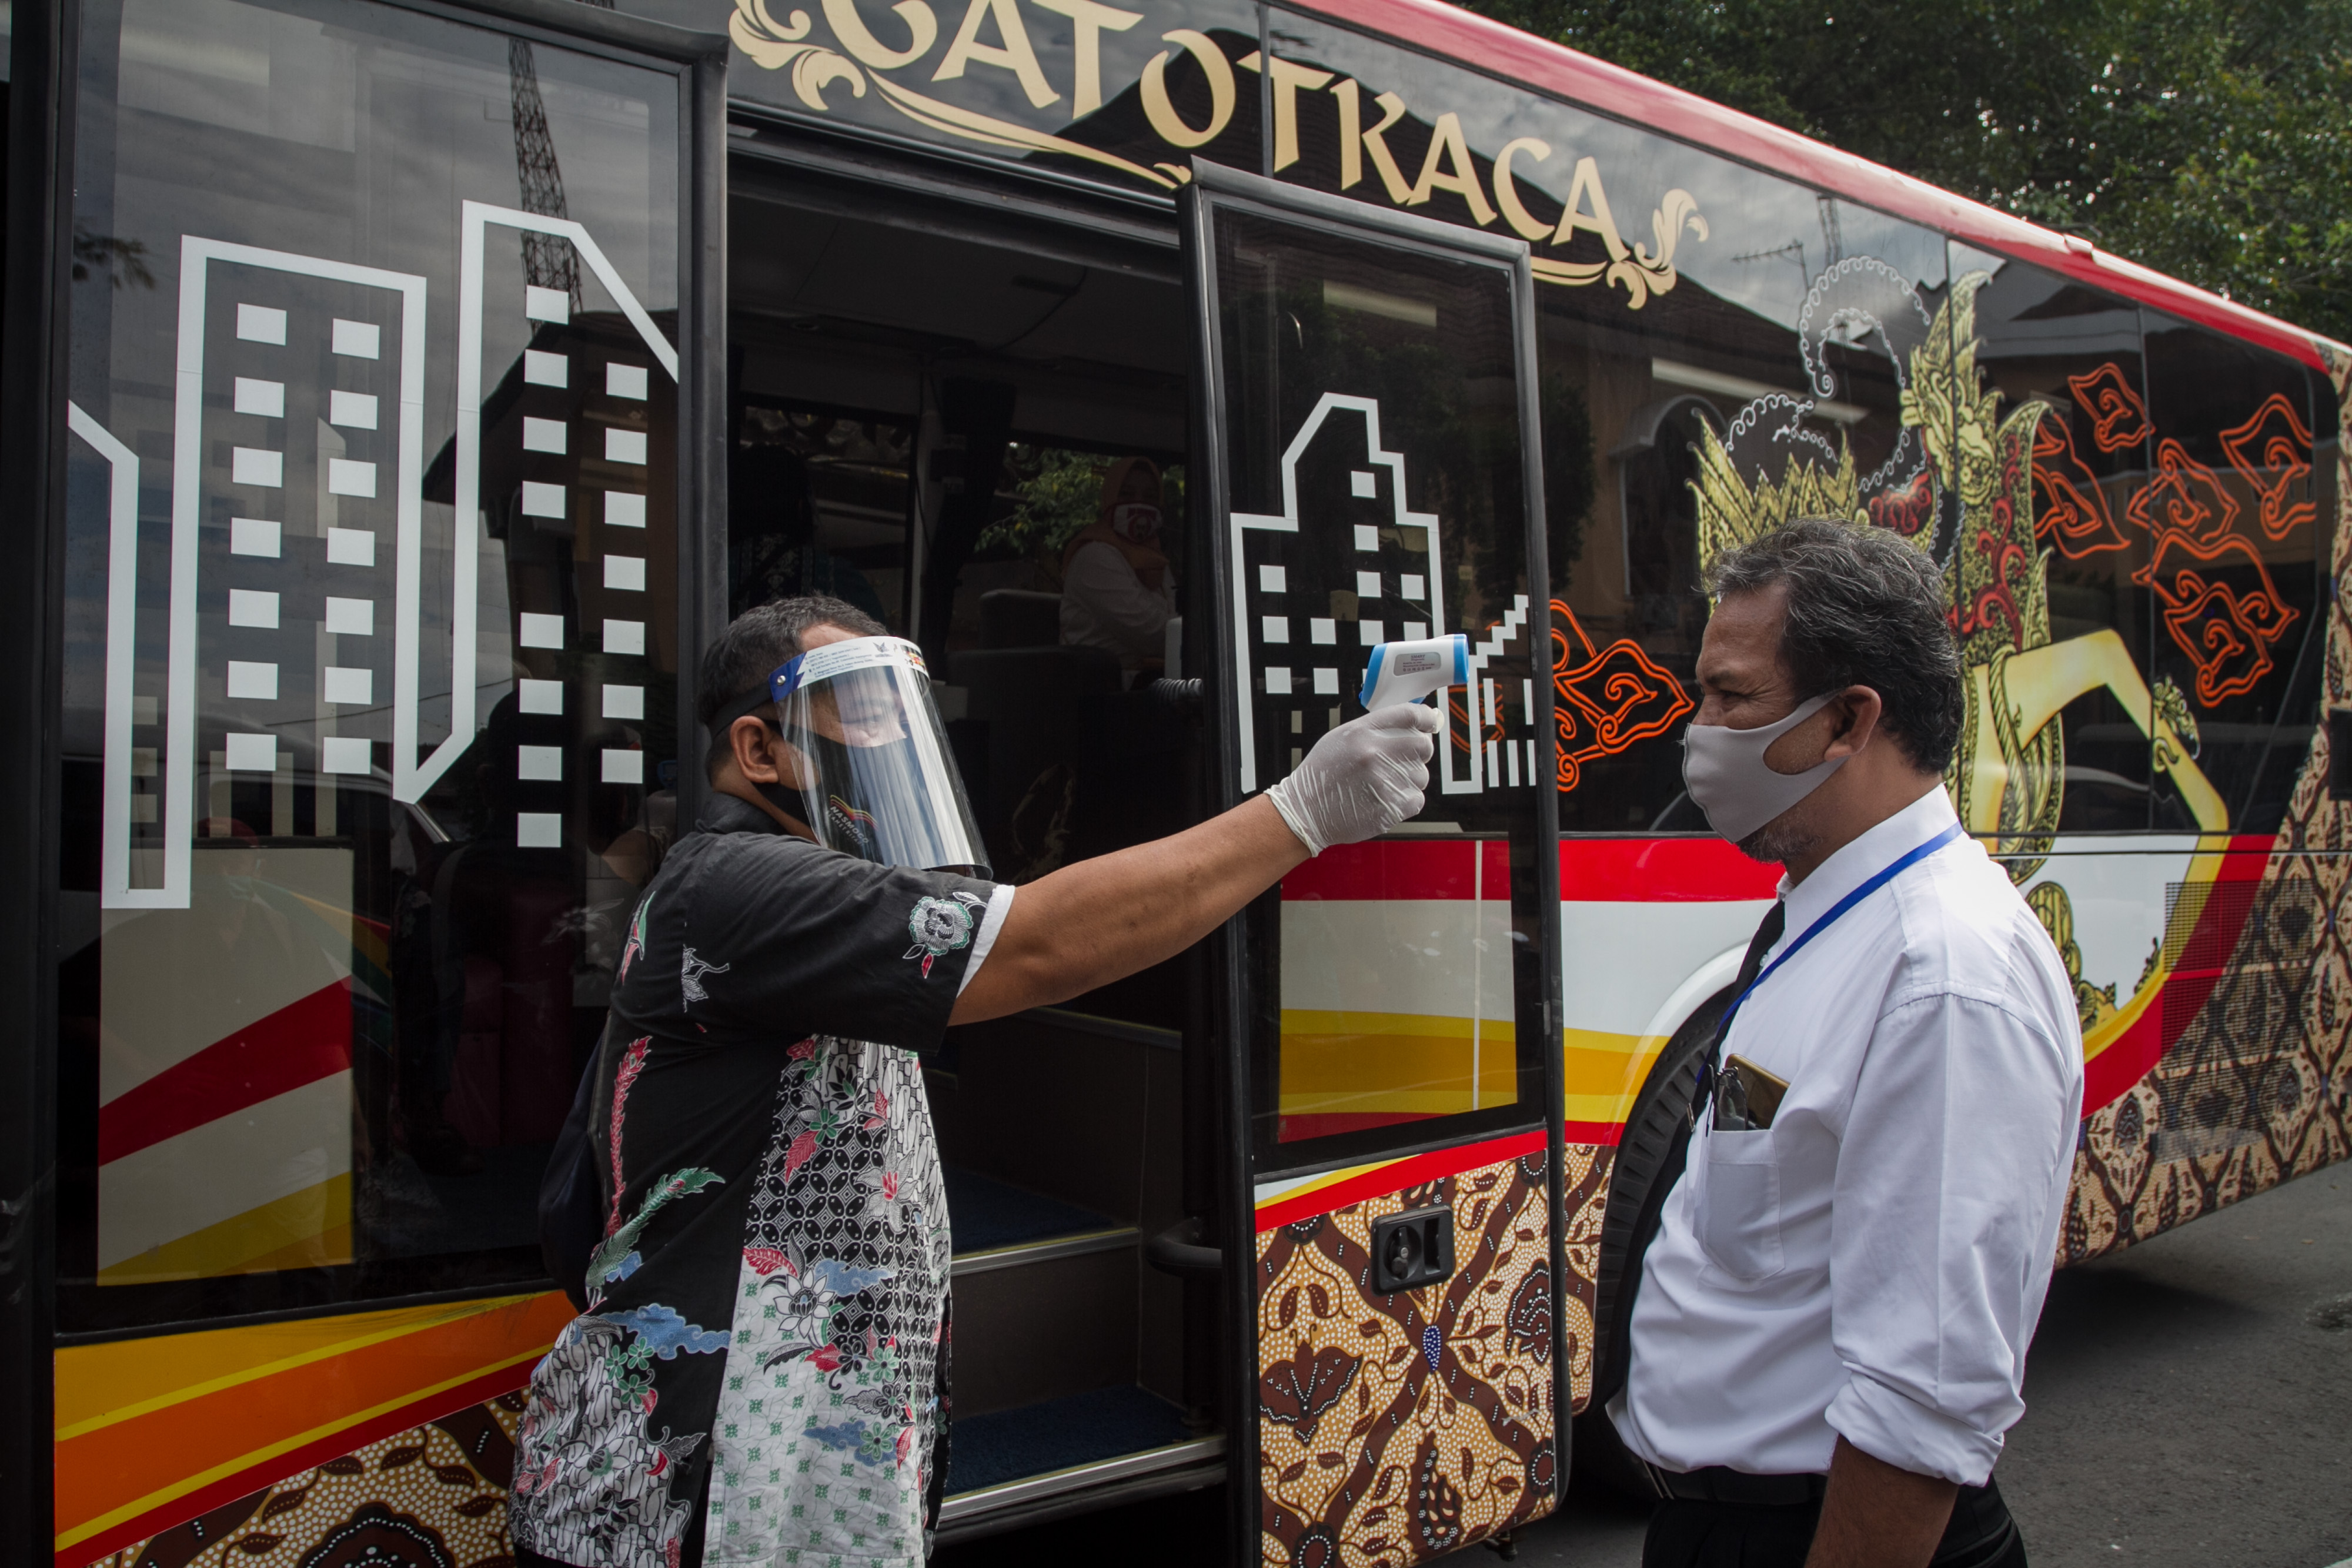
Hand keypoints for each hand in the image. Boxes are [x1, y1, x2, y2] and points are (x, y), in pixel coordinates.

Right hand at [1265, 703, 1439, 855]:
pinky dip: (1407, 800)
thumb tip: (1412, 725)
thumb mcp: (1341, 739)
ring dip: (1410, 779)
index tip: (1431, 722)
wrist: (1305, 811)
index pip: (1408, 715)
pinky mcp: (1388, 808)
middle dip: (1421, 751)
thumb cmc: (1323, 774)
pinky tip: (1387, 798)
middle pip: (1422, 745)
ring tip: (1386, 783)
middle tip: (1408, 758)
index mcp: (1361, 733)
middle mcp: (1373, 754)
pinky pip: (1416, 799)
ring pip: (1421, 775)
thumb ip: (1374, 729)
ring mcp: (1382, 782)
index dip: (1426, 718)